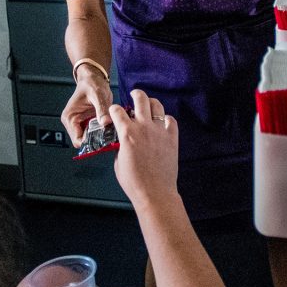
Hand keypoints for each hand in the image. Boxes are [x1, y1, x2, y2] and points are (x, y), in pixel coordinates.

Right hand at [63, 69, 112, 144]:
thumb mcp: (97, 95)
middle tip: (110, 137)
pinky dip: (103, 133)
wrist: (94, 78)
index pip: (77, 140)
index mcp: (70, 117)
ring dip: (101, 137)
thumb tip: (105, 122)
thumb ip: (101, 109)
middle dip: (97, 141)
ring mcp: (81, 124)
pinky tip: (111, 129)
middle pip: (84, 142)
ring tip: (112, 132)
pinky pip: (96, 133)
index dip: (90, 142)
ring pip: (91, 139)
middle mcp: (73, 123)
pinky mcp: (89, 123)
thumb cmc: (92, 84)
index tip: (103, 140)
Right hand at [109, 90, 178, 208]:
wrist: (154, 192)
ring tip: (148, 105)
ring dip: (151, 103)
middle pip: (140, 99)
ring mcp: (160, 131)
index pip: (117, 111)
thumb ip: (120, 146)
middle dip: (136, 94)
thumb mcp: (118, 162)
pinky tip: (162, 122)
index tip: (114, 111)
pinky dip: (166, 119)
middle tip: (134, 94)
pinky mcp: (172, 138)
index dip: (114, 109)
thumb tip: (122, 141)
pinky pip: (171, 121)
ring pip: (157, 106)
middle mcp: (144, 127)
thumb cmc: (133, 181)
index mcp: (127, 133)